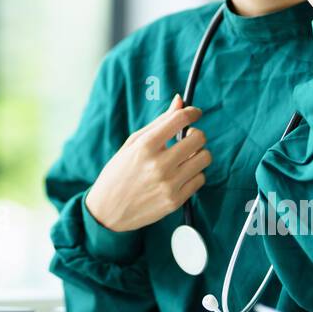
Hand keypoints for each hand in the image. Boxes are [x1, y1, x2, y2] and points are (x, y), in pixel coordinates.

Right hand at [85, 94, 210, 232]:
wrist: (107, 210)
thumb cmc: (119, 172)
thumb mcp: (133, 143)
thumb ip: (160, 122)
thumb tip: (180, 101)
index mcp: (145, 146)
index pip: (180, 120)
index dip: (192, 113)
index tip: (194, 113)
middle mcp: (159, 164)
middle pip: (199, 138)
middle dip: (196, 134)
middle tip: (187, 138)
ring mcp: (168, 184)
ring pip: (204, 159)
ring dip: (198, 154)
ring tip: (184, 158)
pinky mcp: (175, 201)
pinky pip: (200, 179)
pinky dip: (194, 174)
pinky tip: (181, 174)